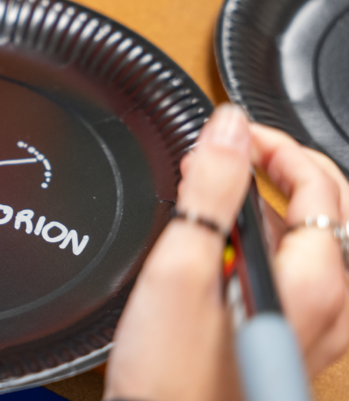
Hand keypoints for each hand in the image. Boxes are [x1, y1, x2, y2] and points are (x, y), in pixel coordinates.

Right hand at [104, 104, 348, 400]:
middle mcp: (327, 308)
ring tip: (228, 191)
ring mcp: (311, 326)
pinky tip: (229, 243)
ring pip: (314, 245)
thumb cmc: (173, 378)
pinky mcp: (286, 339)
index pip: (317, 188)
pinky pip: (297, 275)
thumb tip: (227, 129)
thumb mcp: (182, 269)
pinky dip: (267, 243)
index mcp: (313, 284)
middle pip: (331, 213)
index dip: (275, 146)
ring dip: (276, 206)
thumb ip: (210, 190)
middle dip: (288, 170)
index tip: (232, 133)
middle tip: (243, 153)